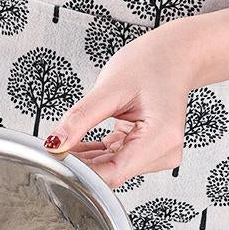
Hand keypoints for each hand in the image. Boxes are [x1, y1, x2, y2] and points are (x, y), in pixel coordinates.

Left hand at [44, 22, 197, 187]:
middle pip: (110, 174)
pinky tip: (78, 145)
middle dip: (80, 165)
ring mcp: (157, 154)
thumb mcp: (110, 88)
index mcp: (161, 137)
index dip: (81, 172)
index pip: (113, 174)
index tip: (57, 161)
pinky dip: (94, 155)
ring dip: (84, 160)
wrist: (175, 56)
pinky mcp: (147, 152)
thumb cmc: (153, 63)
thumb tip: (55, 143)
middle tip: (53, 149)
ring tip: (65, 142)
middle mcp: (164, 151)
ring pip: (109, 169)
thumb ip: (80, 119)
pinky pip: (113, 161)